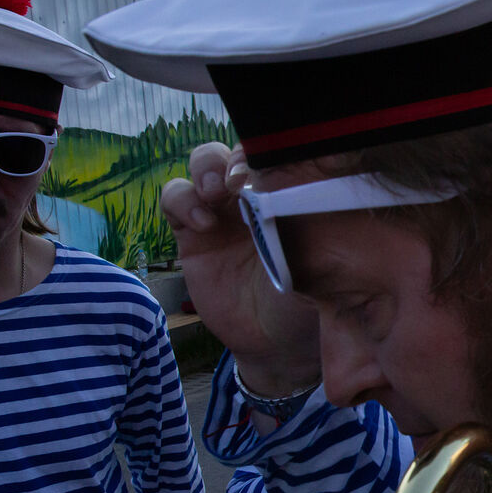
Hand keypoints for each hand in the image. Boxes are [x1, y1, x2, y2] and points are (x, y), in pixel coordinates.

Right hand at [160, 142, 321, 394]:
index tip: (271, 169)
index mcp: (288, 193)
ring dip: (206, 168)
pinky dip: (183, 200)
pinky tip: (203, 222)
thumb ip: (305, 227)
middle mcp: (254, 194)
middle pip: (235, 148)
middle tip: (239, 179)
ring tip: (217, 194)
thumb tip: (302, 194)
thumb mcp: (316, 263)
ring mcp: (221, 210)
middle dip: (233, 155)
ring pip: (202, 162)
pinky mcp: (192, 232)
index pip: (275, 152)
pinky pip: (175, 198)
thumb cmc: (308, 302)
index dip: (268, 151)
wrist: (276, 344)